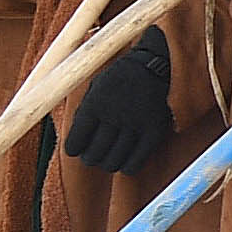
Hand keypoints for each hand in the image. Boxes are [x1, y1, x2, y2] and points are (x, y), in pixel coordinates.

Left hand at [64, 28, 173, 175]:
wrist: (157, 64)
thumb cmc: (122, 77)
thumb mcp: (96, 87)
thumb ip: (85, 111)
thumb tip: (75, 141)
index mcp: (94, 104)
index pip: (75, 141)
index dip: (73, 149)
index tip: (76, 150)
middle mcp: (113, 116)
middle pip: (94, 154)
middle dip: (91, 158)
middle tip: (94, 156)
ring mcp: (135, 125)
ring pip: (114, 161)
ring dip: (108, 164)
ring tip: (109, 159)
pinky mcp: (154, 131)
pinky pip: (136, 160)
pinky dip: (128, 167)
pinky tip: (125, 165)